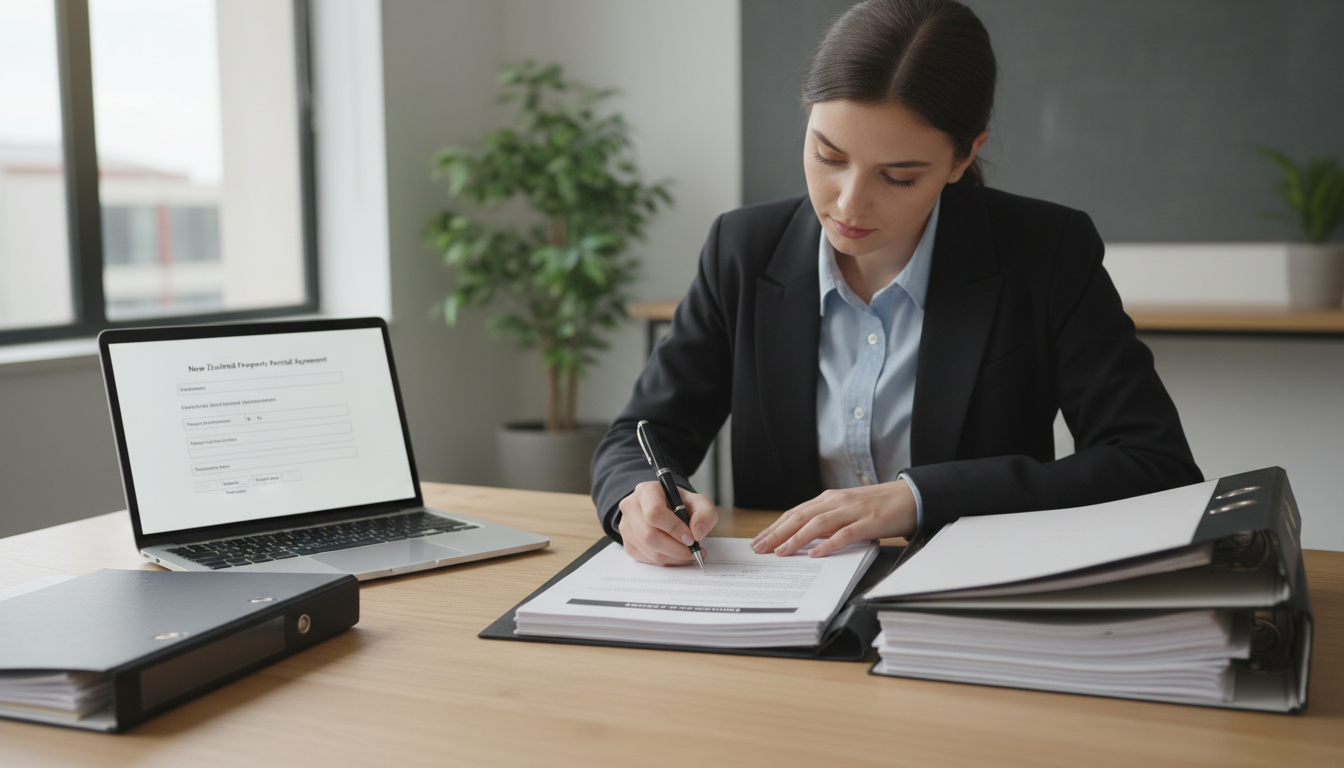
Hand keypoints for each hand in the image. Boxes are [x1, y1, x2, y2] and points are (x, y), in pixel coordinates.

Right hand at [617, 481, 717, 565]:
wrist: (665, 508)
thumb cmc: (680, 504)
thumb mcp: (699, 502)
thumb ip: (705, 514)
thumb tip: (697, 533)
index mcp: (646, 491)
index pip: (654, 513)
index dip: (674, 529)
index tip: (691, 538)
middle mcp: (631, 507)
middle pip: (649, 535)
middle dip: (676, 549)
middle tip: (694, 552)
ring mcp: (626, 527)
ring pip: (649, 551)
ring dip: (673, 558)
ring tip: (689, 555)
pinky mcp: (628, 544)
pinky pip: (647, 560)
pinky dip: (666, 561)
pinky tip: (676, 555)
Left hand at [750, 479, 916, 557]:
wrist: (911, 496)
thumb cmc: (878, 505)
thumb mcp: (847, 509)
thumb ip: (827, 519)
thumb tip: (803, 537)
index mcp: (829, 499)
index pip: (795, 513)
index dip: (775, 526)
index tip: (758, 540)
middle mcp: (837, 502)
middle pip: (800, 517)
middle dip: (777, 533)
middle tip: (760, 548)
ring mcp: (853, 511)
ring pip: (817, 524)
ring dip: (797, 538)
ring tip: (782, 552)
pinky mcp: (869, 522)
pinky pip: (845, 534)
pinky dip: (828, 544)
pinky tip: (815, 554)